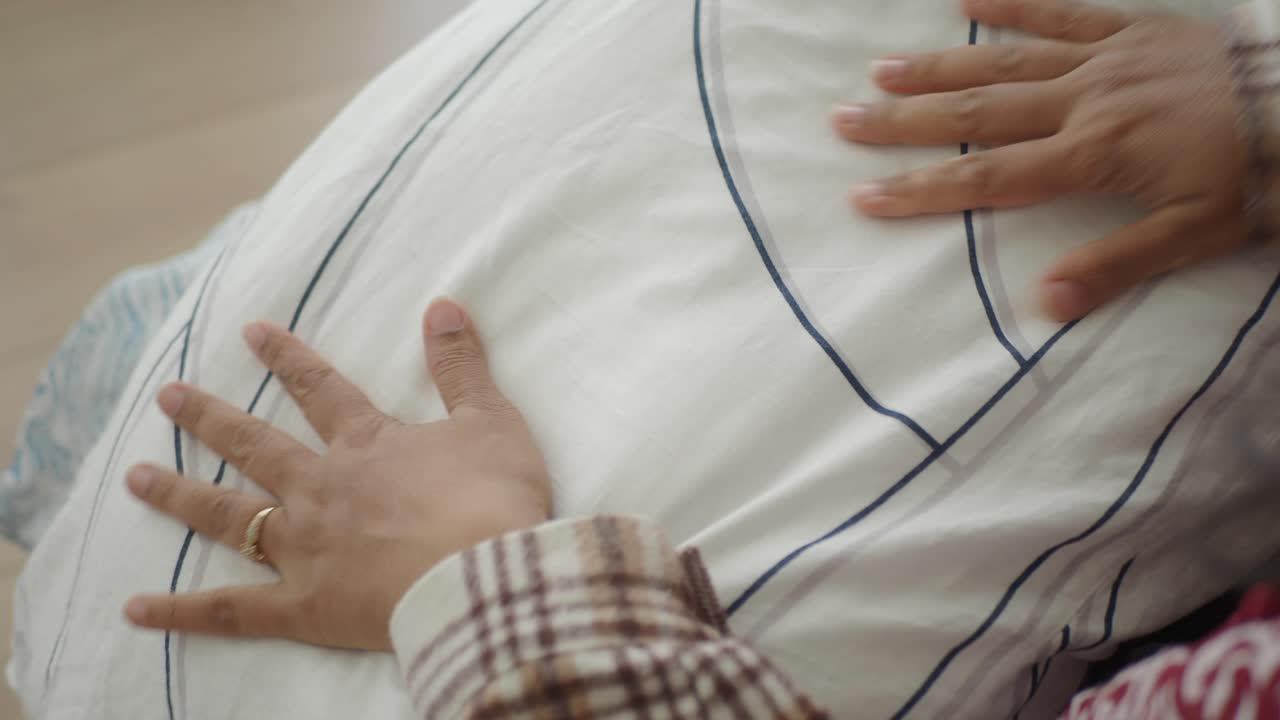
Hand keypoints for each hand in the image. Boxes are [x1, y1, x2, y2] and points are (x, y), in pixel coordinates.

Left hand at [123, 299, 551, 650]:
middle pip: (255, 446)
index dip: (287, 358)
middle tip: (167, 394)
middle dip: (210, 417)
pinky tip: (133, 608)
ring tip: (135, 477)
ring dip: (180, 494)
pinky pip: (229, 609)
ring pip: (230, 515)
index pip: (319, 389)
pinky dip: (180, 611)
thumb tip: (442, 304)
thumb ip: (461, 366)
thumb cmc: (493, 501)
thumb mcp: (491, 421)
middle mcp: (321, 488)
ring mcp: (304, 548)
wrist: (485, 578)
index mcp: (367, 444)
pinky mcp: (301, 606)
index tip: (251, 331)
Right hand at [834, 0, 1248, 321]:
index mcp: (1093, 154)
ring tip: (879, 71)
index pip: (988, 178)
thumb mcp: (1196, 234)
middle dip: (904, 123)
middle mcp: (1084, 101)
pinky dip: (1011, 5)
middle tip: (843, 121)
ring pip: (1005, 61)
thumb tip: (1043, 304)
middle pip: (977, 114)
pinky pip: (1063, 10)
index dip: (921, 188)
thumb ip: (1116, 266)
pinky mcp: (1133, 30)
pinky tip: (965, 1)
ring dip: (938, 68)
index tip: (864, 195)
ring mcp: (1105, 59)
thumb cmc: (1259, 175)